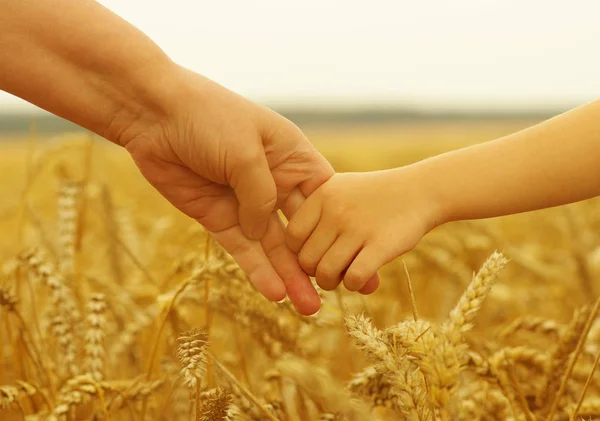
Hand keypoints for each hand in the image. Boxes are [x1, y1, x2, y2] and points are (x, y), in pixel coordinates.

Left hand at [118, 66, 331, 314]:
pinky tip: (276, 294)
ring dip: (290, 276)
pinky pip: (243, 249)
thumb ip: (262, 197)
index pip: (326, 198)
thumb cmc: (208, 118)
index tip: (363, 257)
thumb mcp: (246, 153)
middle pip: (305, 229)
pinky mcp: (220, 217)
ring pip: (275, 246)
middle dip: (321, 260)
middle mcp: (275, 183)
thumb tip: (263, 234)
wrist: (154, 114)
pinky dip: (258, 270)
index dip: (344, 229)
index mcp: (293, 157)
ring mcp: (247, 203)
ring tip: (310, 309)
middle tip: (343, 294)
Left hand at [285, 168, 438, 291]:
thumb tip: (294, 255)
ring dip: (333, 283)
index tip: (315, 254)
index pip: (292, 236)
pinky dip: (354, 284)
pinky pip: (353, 278)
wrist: (420, 191)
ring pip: (326, 273)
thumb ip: (315, 213)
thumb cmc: (375, 196)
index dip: (300, 252)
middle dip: (315, 272)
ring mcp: (358, 228)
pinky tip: (362, 279)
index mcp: (322, 195)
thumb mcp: (340, 189)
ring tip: (343, 277)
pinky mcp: (381, 246)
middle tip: (330, 271)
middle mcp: (336, 210)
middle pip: (307, 260)